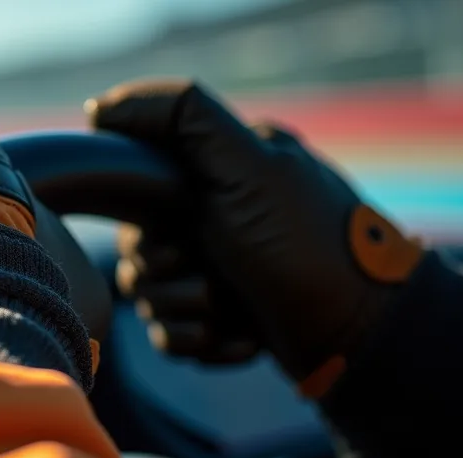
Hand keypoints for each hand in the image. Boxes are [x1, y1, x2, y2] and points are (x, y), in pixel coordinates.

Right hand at [87, 81, 423, 394]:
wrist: (360, 334)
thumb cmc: (306, 247)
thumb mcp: (249, 166)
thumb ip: (183, 118)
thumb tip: (102, 107)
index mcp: (220, 172)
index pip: (135, 200)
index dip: (147, 235)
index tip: (181, 244)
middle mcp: (218, 215)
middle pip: (136, 258)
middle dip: (169, 283)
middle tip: (217, 283)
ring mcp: (221, 268)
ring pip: (151, 301)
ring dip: (189, 317)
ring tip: (234, 314)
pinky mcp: (226, 317)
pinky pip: (176, 337)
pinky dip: (207, 344)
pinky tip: (244, 338)